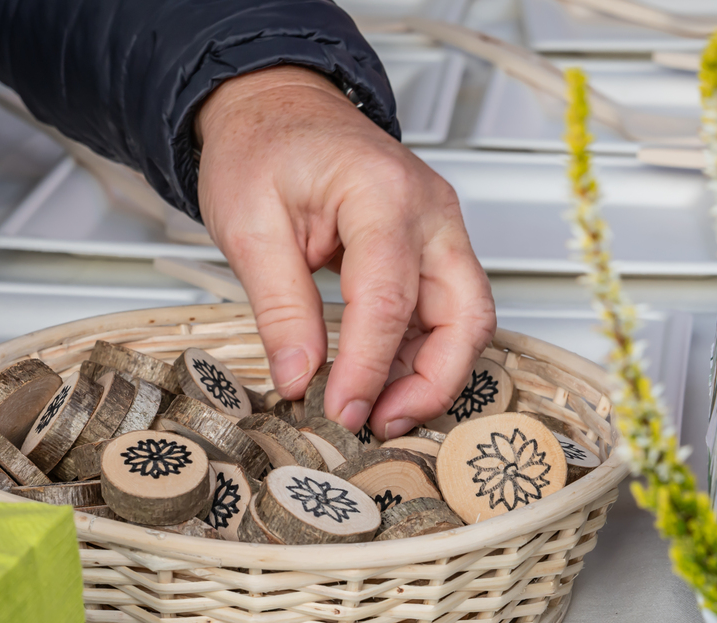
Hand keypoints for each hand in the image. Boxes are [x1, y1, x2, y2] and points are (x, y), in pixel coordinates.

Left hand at [196, 65, 495, 439]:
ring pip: (468, 319)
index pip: (389, 302)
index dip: (366, 369)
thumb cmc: (264, 145)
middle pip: (467, 315)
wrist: (277, 107)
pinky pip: (446, 311)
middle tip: (380, 421)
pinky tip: (384, 378)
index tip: (338, 410)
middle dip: (433, 382)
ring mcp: (440, 229)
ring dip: (432, 374)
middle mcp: (430, 211)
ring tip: (379, 409)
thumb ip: (278, 307)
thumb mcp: (248, 225)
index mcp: (383, 193)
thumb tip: (298, 377)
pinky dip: (421, 352)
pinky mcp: (433, 247)